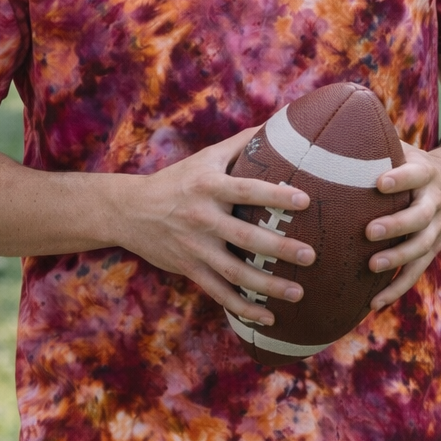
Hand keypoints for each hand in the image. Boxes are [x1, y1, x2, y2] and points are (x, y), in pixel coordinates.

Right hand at [116, 126, 314, 324]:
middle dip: (279, 248)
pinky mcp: (189, 269)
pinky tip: (268, 317)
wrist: (130, 210)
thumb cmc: (178, 180)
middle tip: (311, 256)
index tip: (305, 200)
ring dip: (267, 285)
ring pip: (235, 272)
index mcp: (208, 186)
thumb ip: (241, 144)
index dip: (275, 194)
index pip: (247, 189)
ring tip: (298, 293)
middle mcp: (202, 217)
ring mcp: (195, 247)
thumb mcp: (205, 157)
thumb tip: (279, 123)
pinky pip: (219, 292)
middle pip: (245, 236)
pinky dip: (243, 307)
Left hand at [365, 141, 440, 309]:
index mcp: (426, 174)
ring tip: (372, 266)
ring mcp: (437, 228)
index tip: (379, 183)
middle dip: (397, 225)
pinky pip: (416, 272)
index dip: (400, 179)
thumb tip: (336, 128)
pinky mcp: (432, 248)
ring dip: (398, 259)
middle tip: (369, 231)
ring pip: (422, 247)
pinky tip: (373, 303)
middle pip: (421, 216)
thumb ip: (377, 142)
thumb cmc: (416, 161)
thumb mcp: (405, 147)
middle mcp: (435, 202)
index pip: (416, 174)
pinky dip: (397, 288)